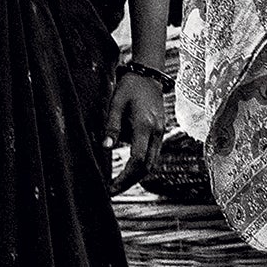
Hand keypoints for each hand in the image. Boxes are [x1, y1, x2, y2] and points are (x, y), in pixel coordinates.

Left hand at [107, 71, 166, 193]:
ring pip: (152, 162)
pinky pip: (153, 154)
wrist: (149, 75)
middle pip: (147, 166)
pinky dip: (142, 165)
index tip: (110, 187)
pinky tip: (129, 168)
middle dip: (130, 181)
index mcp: (145, 126)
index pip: (137, 160)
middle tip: (112, 191)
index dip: (124, 177)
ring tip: (118, 183)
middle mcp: (157, 132)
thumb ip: (111, 126)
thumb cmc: (130, 87)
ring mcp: (161, 132)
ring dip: (136, 175)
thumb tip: (105, 147)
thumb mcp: (115, 103)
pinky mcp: (160, 131)